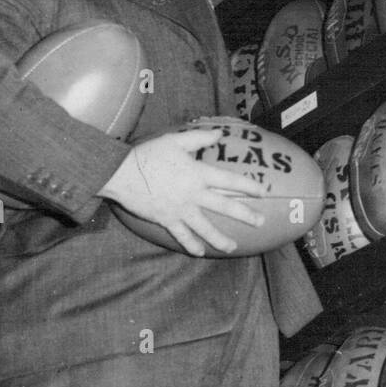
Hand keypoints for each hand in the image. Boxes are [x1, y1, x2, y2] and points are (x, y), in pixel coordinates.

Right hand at [99, 128, 268, 256]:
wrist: (122, 173)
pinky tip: (199, 252)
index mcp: (199, 174)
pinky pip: (182, 235)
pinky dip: (190, 244)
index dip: (249, 186)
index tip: (264, 193)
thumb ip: (199, 138)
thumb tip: (220, 134)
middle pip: (226, 207)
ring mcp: (181, 209)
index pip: (230, 181)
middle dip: (246, 215)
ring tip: (232, 247)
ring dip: (220, 239)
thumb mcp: (175, 141)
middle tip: (260, 222)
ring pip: (206, 228)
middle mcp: (194, 194)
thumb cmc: (148, 154)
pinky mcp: (167, 219)